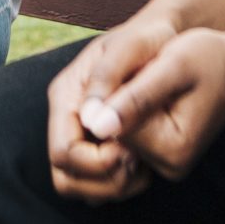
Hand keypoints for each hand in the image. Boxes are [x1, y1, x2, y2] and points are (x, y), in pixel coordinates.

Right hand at [45, 10, 177, 202]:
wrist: (160, 37)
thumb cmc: (147, 39)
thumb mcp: (130, 47)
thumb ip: (108, 78)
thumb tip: (92, 122)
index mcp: (66, 95)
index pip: (63, 152)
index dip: (96, 164)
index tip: (131, 153)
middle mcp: (68, 118)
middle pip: (65, 176)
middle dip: (102, 182)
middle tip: (136, 166)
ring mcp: (82, 132)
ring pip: (80, 184)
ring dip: (111, 186)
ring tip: (142, 166)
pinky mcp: (99, 143)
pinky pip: (98, 182)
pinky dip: (120, 183)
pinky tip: (144, 165)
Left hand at [82, 28, 224, 182]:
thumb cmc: (209, 58)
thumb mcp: (173, 66)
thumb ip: (135, 97)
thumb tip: (96, 127)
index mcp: (172, 150)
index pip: (112, 126)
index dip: (117, 92)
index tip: (146, 70)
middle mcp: (167, 166)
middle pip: (112, 133)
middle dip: (119, 100)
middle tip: (150, 74)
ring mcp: (163, 162)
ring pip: (115, 132)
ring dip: (124, 103)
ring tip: (153, 81)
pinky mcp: (159, 153)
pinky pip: (127, 131)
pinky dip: (130, 109)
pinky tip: (151, 92)